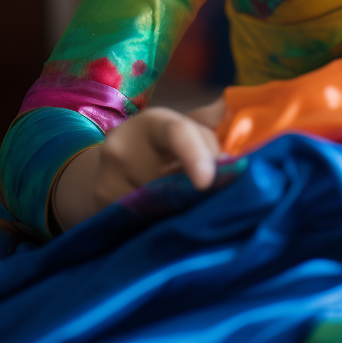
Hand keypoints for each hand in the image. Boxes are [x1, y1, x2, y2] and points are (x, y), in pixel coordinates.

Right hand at [51, 98, 225, 232]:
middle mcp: (123, 145)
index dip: (195, 156)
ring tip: (185, 206)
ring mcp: (107, 176)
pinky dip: (157, 220)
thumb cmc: (165, 145)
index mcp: (154, 122)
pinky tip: (164, 217)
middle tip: (211, 199)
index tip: (207, 181)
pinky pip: (137, 218)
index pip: (178, 133)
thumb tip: (241, 140)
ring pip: (155, 203)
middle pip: (170, 177)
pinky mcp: (99, 203)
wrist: (114, 164)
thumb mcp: (186, 129)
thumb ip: (212, 132)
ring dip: (178, 209)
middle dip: (195, 192)